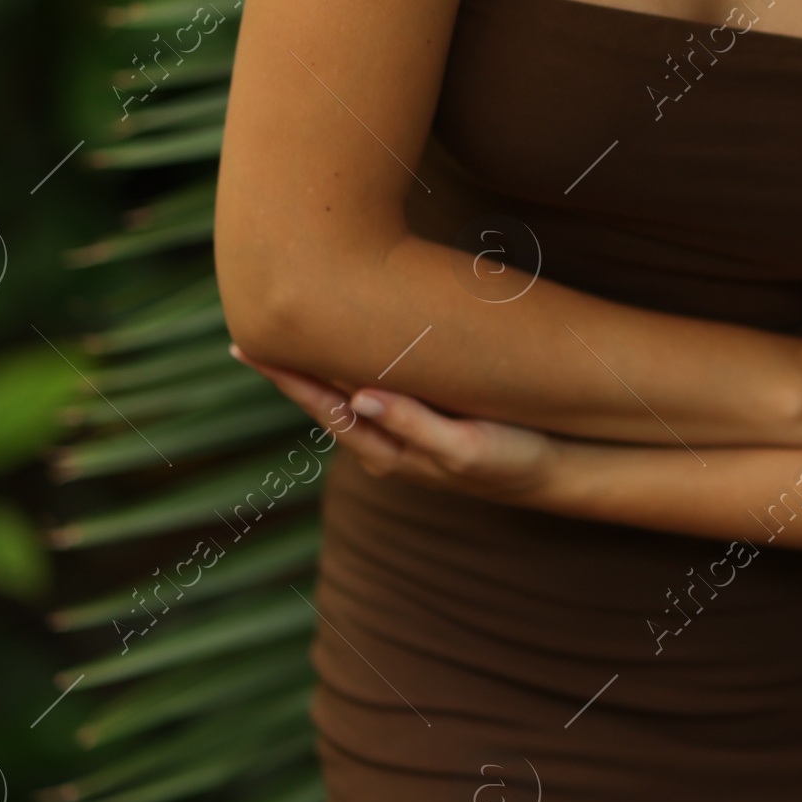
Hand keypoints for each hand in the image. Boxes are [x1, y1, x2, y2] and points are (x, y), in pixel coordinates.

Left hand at [230, 347, 553, 502]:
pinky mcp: (425, 419)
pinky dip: (352, 365)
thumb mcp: (464, 446)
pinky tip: (349, 347)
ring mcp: (404, 433)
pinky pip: (376, 387)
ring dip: (317, 365)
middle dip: (289, 368)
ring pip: (346, 392)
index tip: (247, 347)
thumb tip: (358, 397)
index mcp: (388, 450)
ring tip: (289, 334)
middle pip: (323, 398)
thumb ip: (413, 423)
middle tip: (251, 329)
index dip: (285, 376)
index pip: (324, 405)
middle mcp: (386, 443)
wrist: (555, 473)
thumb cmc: (512, 460)